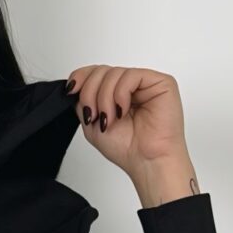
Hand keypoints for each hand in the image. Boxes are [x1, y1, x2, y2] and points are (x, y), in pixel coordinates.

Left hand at [64, 66, 189, 172]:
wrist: (146, 162)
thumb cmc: (127, 148)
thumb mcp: (91, 123)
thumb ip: (82, 101)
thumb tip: (75, 84)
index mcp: (116, 93)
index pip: (96, 72)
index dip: (81, 77)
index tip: (72, 90)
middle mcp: (130, 86)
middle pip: (101, 71)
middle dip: (90, 92)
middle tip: (94, 114)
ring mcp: (145, 83)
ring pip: (114, 72)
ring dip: (104, 98)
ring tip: (110, 118)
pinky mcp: (161, 82)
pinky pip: (131, 75)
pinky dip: (120, 93)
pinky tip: (123, 110)